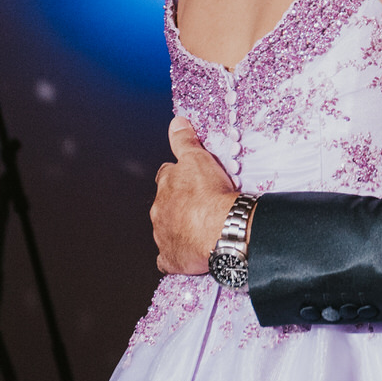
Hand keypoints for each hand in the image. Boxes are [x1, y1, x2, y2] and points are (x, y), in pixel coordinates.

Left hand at [151, 117, 239, 273]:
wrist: (221, 229)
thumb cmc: (212, 195)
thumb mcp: (198, 158)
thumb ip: (185, 140)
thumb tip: (176, 122)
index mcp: (167, 185)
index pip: (166, 175)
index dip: (177, 176)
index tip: (188, 178)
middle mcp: (160, 210)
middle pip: (165, 203)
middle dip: (177, 203)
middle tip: (198, 204)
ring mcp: (163, 235)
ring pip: (166, 229)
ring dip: (178, 227)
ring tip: (198, 227)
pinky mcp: (171, 257)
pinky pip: (168, 258)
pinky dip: (175, 255)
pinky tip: (185, 253)